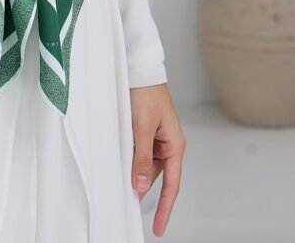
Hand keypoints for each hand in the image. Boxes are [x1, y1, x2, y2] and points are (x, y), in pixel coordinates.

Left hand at [129, 83, 185, 236]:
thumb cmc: (145, 92)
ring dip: (134, 172)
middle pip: (157, 176)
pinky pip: (138, 153)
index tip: (159, 228)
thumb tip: (141, 185)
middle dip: (142, 189)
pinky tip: (119, 163)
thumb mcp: (142, 127)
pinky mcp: (144, 132)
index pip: (172, 184)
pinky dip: (130, 160)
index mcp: (175, 144)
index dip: (166, 208)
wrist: (138, 67)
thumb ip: (142, 157)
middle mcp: (167, 143)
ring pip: (145, 165)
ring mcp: (156, 138)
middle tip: (127, 203)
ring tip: (120, 180)